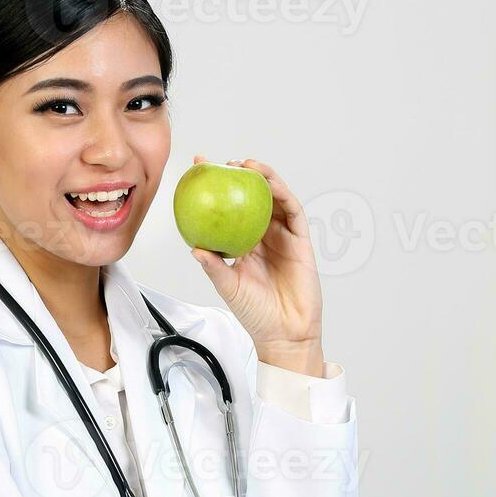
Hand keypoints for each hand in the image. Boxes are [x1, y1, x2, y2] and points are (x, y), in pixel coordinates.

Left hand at [188, 156, 324, 374]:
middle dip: (241, 176)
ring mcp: (282, 237)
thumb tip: (194, 248)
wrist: (285, 332)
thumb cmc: (256, 314)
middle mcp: (263, 237)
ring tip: (248, 166)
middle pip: (253, 199)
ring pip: (275, 199)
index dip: (216, 191)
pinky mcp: (300, 241)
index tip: (199, 173)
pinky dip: (283, 194)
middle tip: (225, 164)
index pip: (229, 212)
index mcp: (243, 245)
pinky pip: (293, 212)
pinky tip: (271, 184)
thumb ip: (214, 267)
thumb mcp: (229, 288)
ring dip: (264, 178)